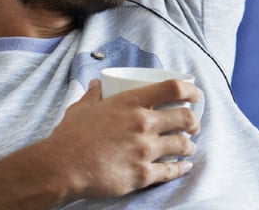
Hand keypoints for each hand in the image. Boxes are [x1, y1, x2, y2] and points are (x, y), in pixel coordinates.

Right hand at [0, 79, 202, 208]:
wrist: (61, 167)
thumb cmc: (70, 136)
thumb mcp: (82, 108)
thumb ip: (93, 94)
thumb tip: (97, 83)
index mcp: (131, 102)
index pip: (173, 89)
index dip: (192, 91)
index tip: (197, 96)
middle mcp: (143, 123)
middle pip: (185, 118)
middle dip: (194, 122)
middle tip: (194, 125)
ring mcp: (145, 150)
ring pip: (182, 145)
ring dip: (189, 145)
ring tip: (188, 147)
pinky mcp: (142, 174)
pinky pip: (171, 171)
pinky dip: (181, 168)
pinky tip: (184, 166)